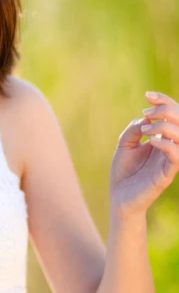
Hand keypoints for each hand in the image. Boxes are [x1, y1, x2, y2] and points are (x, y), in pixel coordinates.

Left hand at [109, 91, 178, 216]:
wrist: (119, 197)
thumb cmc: (123, 171)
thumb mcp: (125, 144)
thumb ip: (134, 129)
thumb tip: (145, 118)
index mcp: (162, 138)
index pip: (173, 115)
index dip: (164, 101)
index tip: (147, 95)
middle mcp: (170, 147)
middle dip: (166, 111)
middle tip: (146, 113)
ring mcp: (170, 160)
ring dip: (165, 127)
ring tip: (146, 128)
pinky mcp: (167, 174)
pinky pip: (176, 155)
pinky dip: (166, 144)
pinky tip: (150, 141)